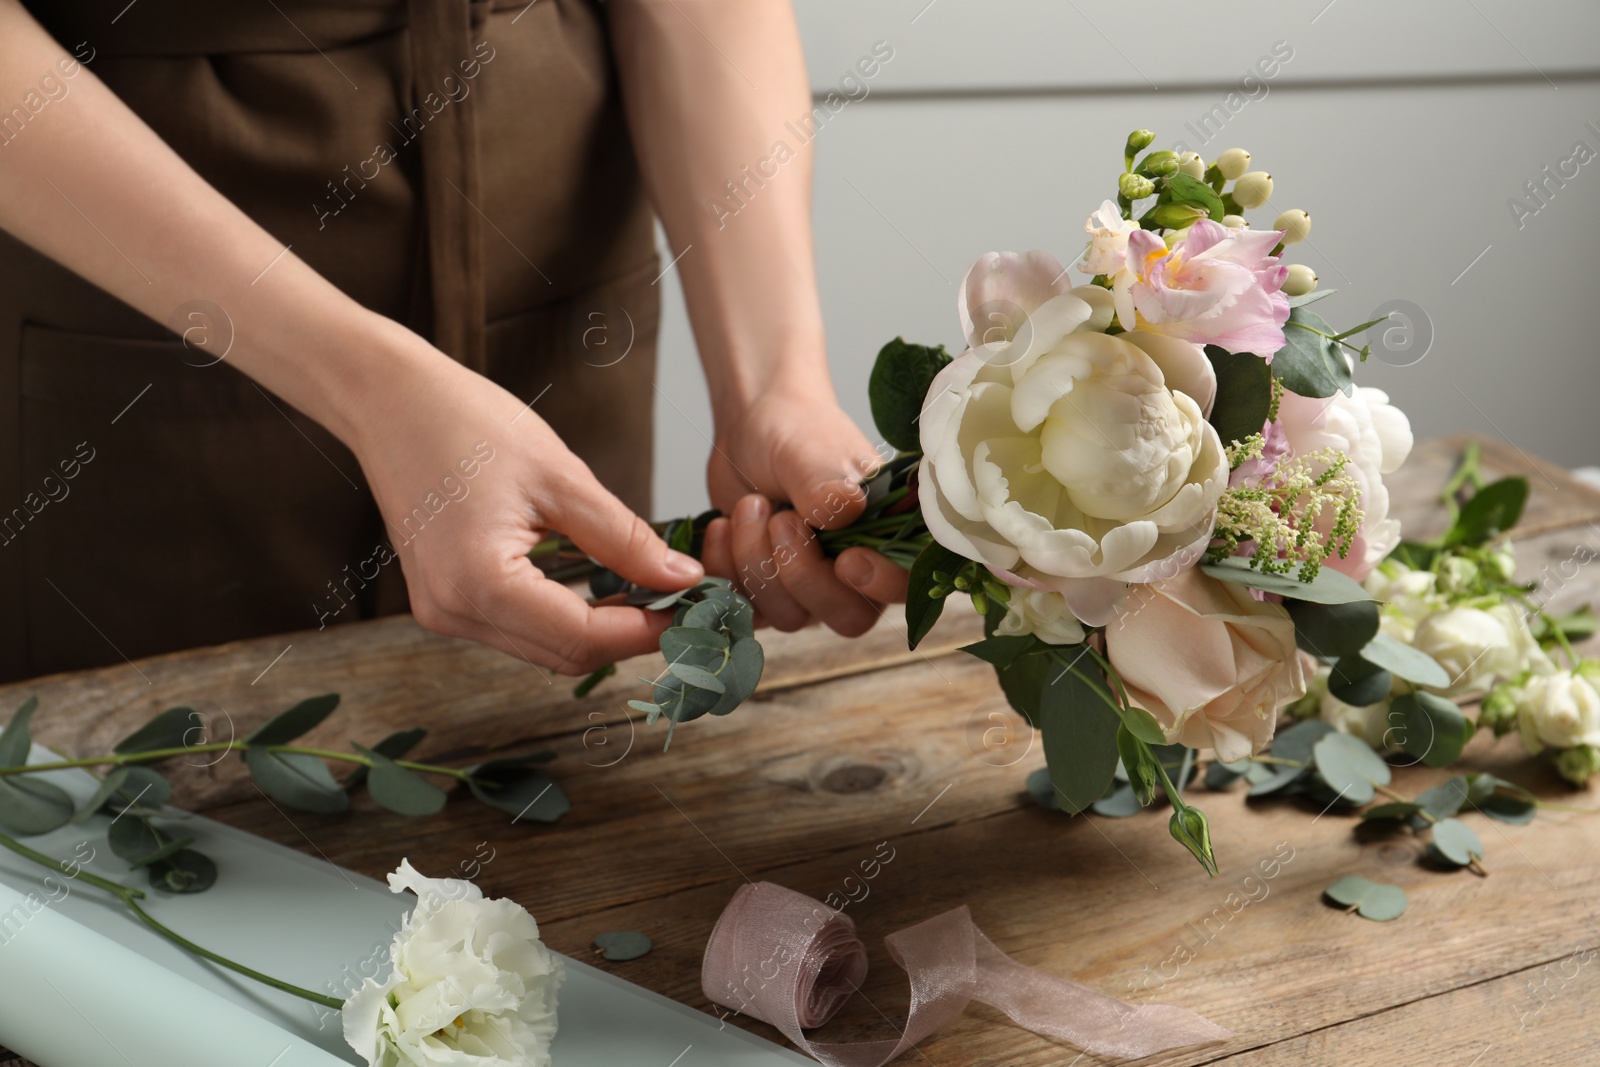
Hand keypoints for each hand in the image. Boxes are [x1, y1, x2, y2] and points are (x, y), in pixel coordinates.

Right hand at [346, 327, 703, 674]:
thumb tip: (681, 578)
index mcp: (479, 582)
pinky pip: (519, 628)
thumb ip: (624, 538)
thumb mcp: (561, 477)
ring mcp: (444, 612)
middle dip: (628, 635)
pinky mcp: (445, 601)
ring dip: (599, 630)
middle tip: (680, 601)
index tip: (693, 607)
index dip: (646, 629)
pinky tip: (599, 585)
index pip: (583, 638)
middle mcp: (454, 611)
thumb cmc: (466, 422)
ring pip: (544, 649)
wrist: (389, 399)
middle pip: (564, 656)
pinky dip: (564, 617)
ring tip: (648, 590)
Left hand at [699, 386, 907, 635]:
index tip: (848, 560)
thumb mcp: (812, 452)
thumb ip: (827, 486)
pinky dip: (724, 571)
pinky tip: (722, 525)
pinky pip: (744, 611)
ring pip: (789, 616)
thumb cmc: (799, 433)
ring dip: (757, 561)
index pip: (905, 585)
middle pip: (847, 617)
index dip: (881, 585)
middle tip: (781, 519)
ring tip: (750, 505)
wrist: (753, 430)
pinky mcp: (764, 593)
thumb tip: (845, 512)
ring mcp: (808, 590)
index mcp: (887, 537)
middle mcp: (855, 574)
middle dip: (802, 574)